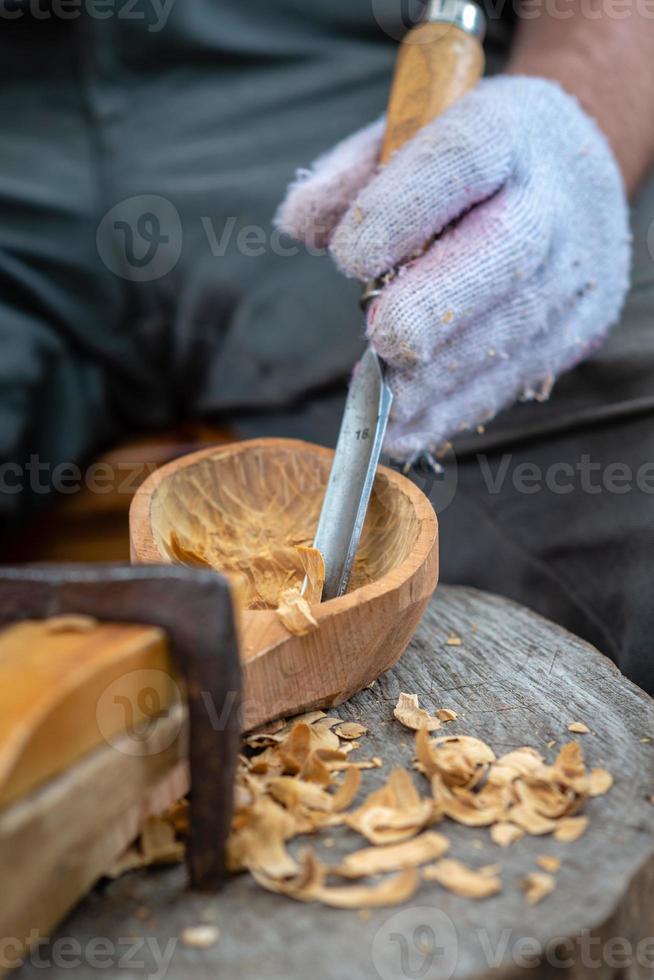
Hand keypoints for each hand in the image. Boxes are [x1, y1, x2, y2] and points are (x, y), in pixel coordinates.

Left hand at [276, 75, 630, 457]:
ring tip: (382, 408)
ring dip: (441, 377)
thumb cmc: (470, 166)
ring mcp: (575, 269)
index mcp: (507, 130)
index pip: (463, 156)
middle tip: (382, 345)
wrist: (572, 175)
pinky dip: (455, 410)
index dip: (405, 208)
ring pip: (514, 327)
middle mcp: (554, 200)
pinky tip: (405, 429)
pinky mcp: (581, 326)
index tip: (350, 258)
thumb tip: (300, 223)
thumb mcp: (410, 139)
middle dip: (437, 306)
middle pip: (507, 250)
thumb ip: (351, 176)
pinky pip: (517, 376)